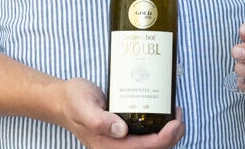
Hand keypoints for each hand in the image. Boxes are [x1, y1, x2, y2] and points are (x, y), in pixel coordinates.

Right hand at [56, 77, 184, 147]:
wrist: (64, 100)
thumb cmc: (73, 101)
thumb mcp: (84, 106)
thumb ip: (99, 119)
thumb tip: (121, 130)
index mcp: (107, 146)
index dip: (164, 139)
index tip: (175, 122)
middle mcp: (116, 146)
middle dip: (171, 137)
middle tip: (180, 117)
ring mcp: (120, 140)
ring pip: (151, 145)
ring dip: (168, 134)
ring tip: (176, 115)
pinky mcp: (123, 132)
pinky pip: (145, 136)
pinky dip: (159, 128)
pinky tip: (165, 114)